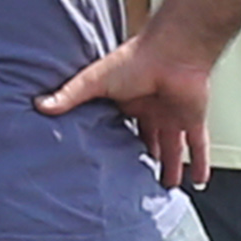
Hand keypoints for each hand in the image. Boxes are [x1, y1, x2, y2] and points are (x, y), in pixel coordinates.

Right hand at [46, 30, 218, 188]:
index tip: (109, 162)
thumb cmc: (137, 59)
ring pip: (172, 148)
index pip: (121, 127)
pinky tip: (200, 181)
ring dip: (170, 167)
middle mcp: (151, 110)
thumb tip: (41, 105)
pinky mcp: (192, 119)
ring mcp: (173, 115)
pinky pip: (198, 145)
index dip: (116, 144)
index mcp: (128, 101)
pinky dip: (200, 163)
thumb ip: (70, 96)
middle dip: (145, 159)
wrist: (173, 51)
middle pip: (148, 141)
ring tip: (165, 189)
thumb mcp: (95, 81)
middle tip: (138, 180)